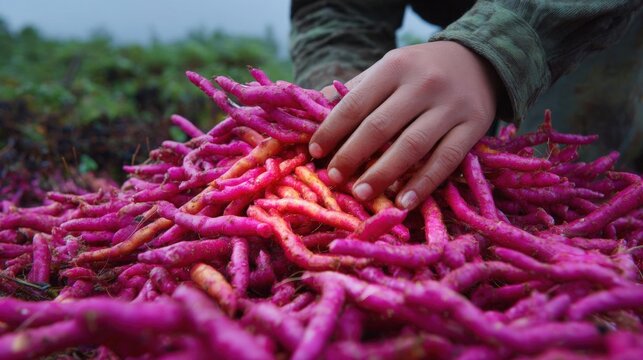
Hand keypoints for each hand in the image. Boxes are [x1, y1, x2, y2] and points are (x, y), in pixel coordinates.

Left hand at [309, 41, 499, 209]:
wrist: (480, 61)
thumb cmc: (421, 72)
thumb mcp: (389, 69)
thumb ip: (356, 91)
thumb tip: (313, 107)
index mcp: (395, 67)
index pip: (355, 103)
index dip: (332, 130)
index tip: (314, 152)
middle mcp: (423, 84)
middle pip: (380, 126)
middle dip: (352, 155)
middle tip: (334, 179)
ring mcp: (451, 106)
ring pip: (412, 146)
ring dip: (383, 174)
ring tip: (362, 194)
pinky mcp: (474, 126)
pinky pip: (446, 160)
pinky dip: (424, 183)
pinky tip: (404, 202)